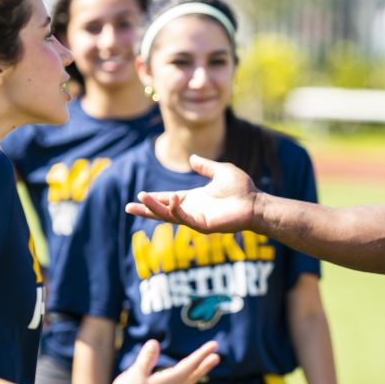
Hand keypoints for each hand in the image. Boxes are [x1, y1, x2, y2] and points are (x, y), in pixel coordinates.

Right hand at [107, 339, 218, 383]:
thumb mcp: (136, 374)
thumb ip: (146, 359)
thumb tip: (154, 343)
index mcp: (169, 382)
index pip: (189, 365)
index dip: (202, 354)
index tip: (214, 345)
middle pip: (191, 376)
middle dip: (203, 366)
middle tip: (216, 357)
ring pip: (184, 383)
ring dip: (194, 374)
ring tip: (200, 368)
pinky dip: (181, 381)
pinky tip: (175, 381)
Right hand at [124, 154, 257, 232]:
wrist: (256, 202)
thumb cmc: (242, 188)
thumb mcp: (220, 171)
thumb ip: (206, 166)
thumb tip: (192, 158)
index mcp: (194, 199)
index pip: (168, 199)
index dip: (154, 198)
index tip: (138, 196)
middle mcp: (192, 210)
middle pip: (163, 210)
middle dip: (146, 209)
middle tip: (128, 206)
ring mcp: (196, 219)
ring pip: (169, 215)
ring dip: (155, 208)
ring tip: (141, 199)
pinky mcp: (203, 225)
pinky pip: (184, 219)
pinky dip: (175, 210)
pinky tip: (171, 200)